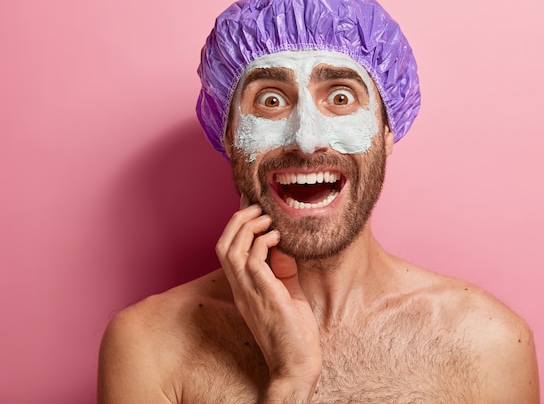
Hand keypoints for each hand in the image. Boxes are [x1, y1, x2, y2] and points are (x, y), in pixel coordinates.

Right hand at [216, 203, 321, 401]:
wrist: (296, 364)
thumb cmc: (293, 330)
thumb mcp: (287, 290)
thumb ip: (282, 267)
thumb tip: (284, 243)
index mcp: (243, 286)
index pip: (227, 249)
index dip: (235, 225)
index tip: (251, 205)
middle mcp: (240, 288)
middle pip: (222, 245)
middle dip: (236, 220)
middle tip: (257, 207)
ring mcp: (249, 292)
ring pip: (231, 249)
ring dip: (247, 227)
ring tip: (267, 218)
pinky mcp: (264, 295)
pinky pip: (252, 260)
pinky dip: (262, 242)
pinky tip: (277, 237)